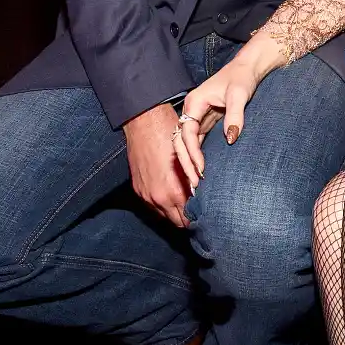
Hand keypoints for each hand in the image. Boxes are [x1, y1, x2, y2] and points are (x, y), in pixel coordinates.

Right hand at [122, 103, 190, 228]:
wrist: (143, 122)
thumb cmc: (169, 134)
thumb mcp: (188, 158)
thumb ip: (193, 181)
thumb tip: (202, 194)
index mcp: (173, 191)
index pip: (188, 219)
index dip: (198, 216)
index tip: (206, 212)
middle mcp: (158, 198)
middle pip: (177, 222)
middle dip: (187, 216)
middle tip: (198, 207)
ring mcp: (146, 195)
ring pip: (164, 215)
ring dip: (174, 210)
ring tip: (185, 199)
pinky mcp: (138, 189)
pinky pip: (153, 206)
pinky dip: (162, 202)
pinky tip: (171, 191)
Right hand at [173, 59, 260, 189]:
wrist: (247, 68)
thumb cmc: (242, 78)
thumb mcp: (239, 95)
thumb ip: (235, 116)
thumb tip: (231, 138)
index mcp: (194, 102)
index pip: (187, 132)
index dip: (193, 152)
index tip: (201, 169)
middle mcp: (192, 110)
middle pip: (181, 141)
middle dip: (186, 162)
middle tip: (195, 184)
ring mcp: (197, 116)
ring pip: (187, 144)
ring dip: (190, 163)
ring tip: (196, 184)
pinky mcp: (205, 122)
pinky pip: (196, 143)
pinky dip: (197, 157)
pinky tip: (202, 172)